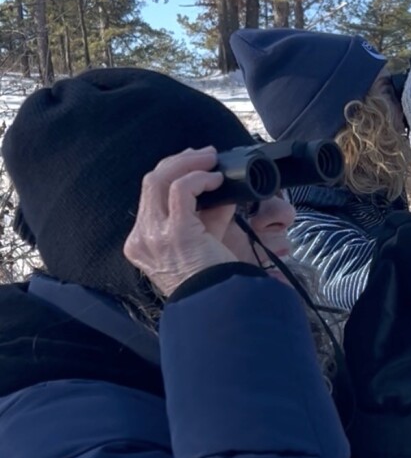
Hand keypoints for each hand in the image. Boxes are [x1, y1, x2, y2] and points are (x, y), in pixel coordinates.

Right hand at [123, 147, 237, 295]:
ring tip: (210, 159)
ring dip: (188, 164)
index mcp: (142, 242)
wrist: (217, 303)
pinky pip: (181, 190)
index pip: (150, 196)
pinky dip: (199, 179)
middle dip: (178, 162)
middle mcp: (142, 237)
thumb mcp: (204, 240)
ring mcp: (154, 234)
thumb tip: (221, 189)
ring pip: (159, 180)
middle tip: (204, 154)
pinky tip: (215, 179)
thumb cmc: (213, 278)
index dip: (171, 173)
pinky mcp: (174, 231)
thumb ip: (209, 214)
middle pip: (150, 182)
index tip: (193, 164)